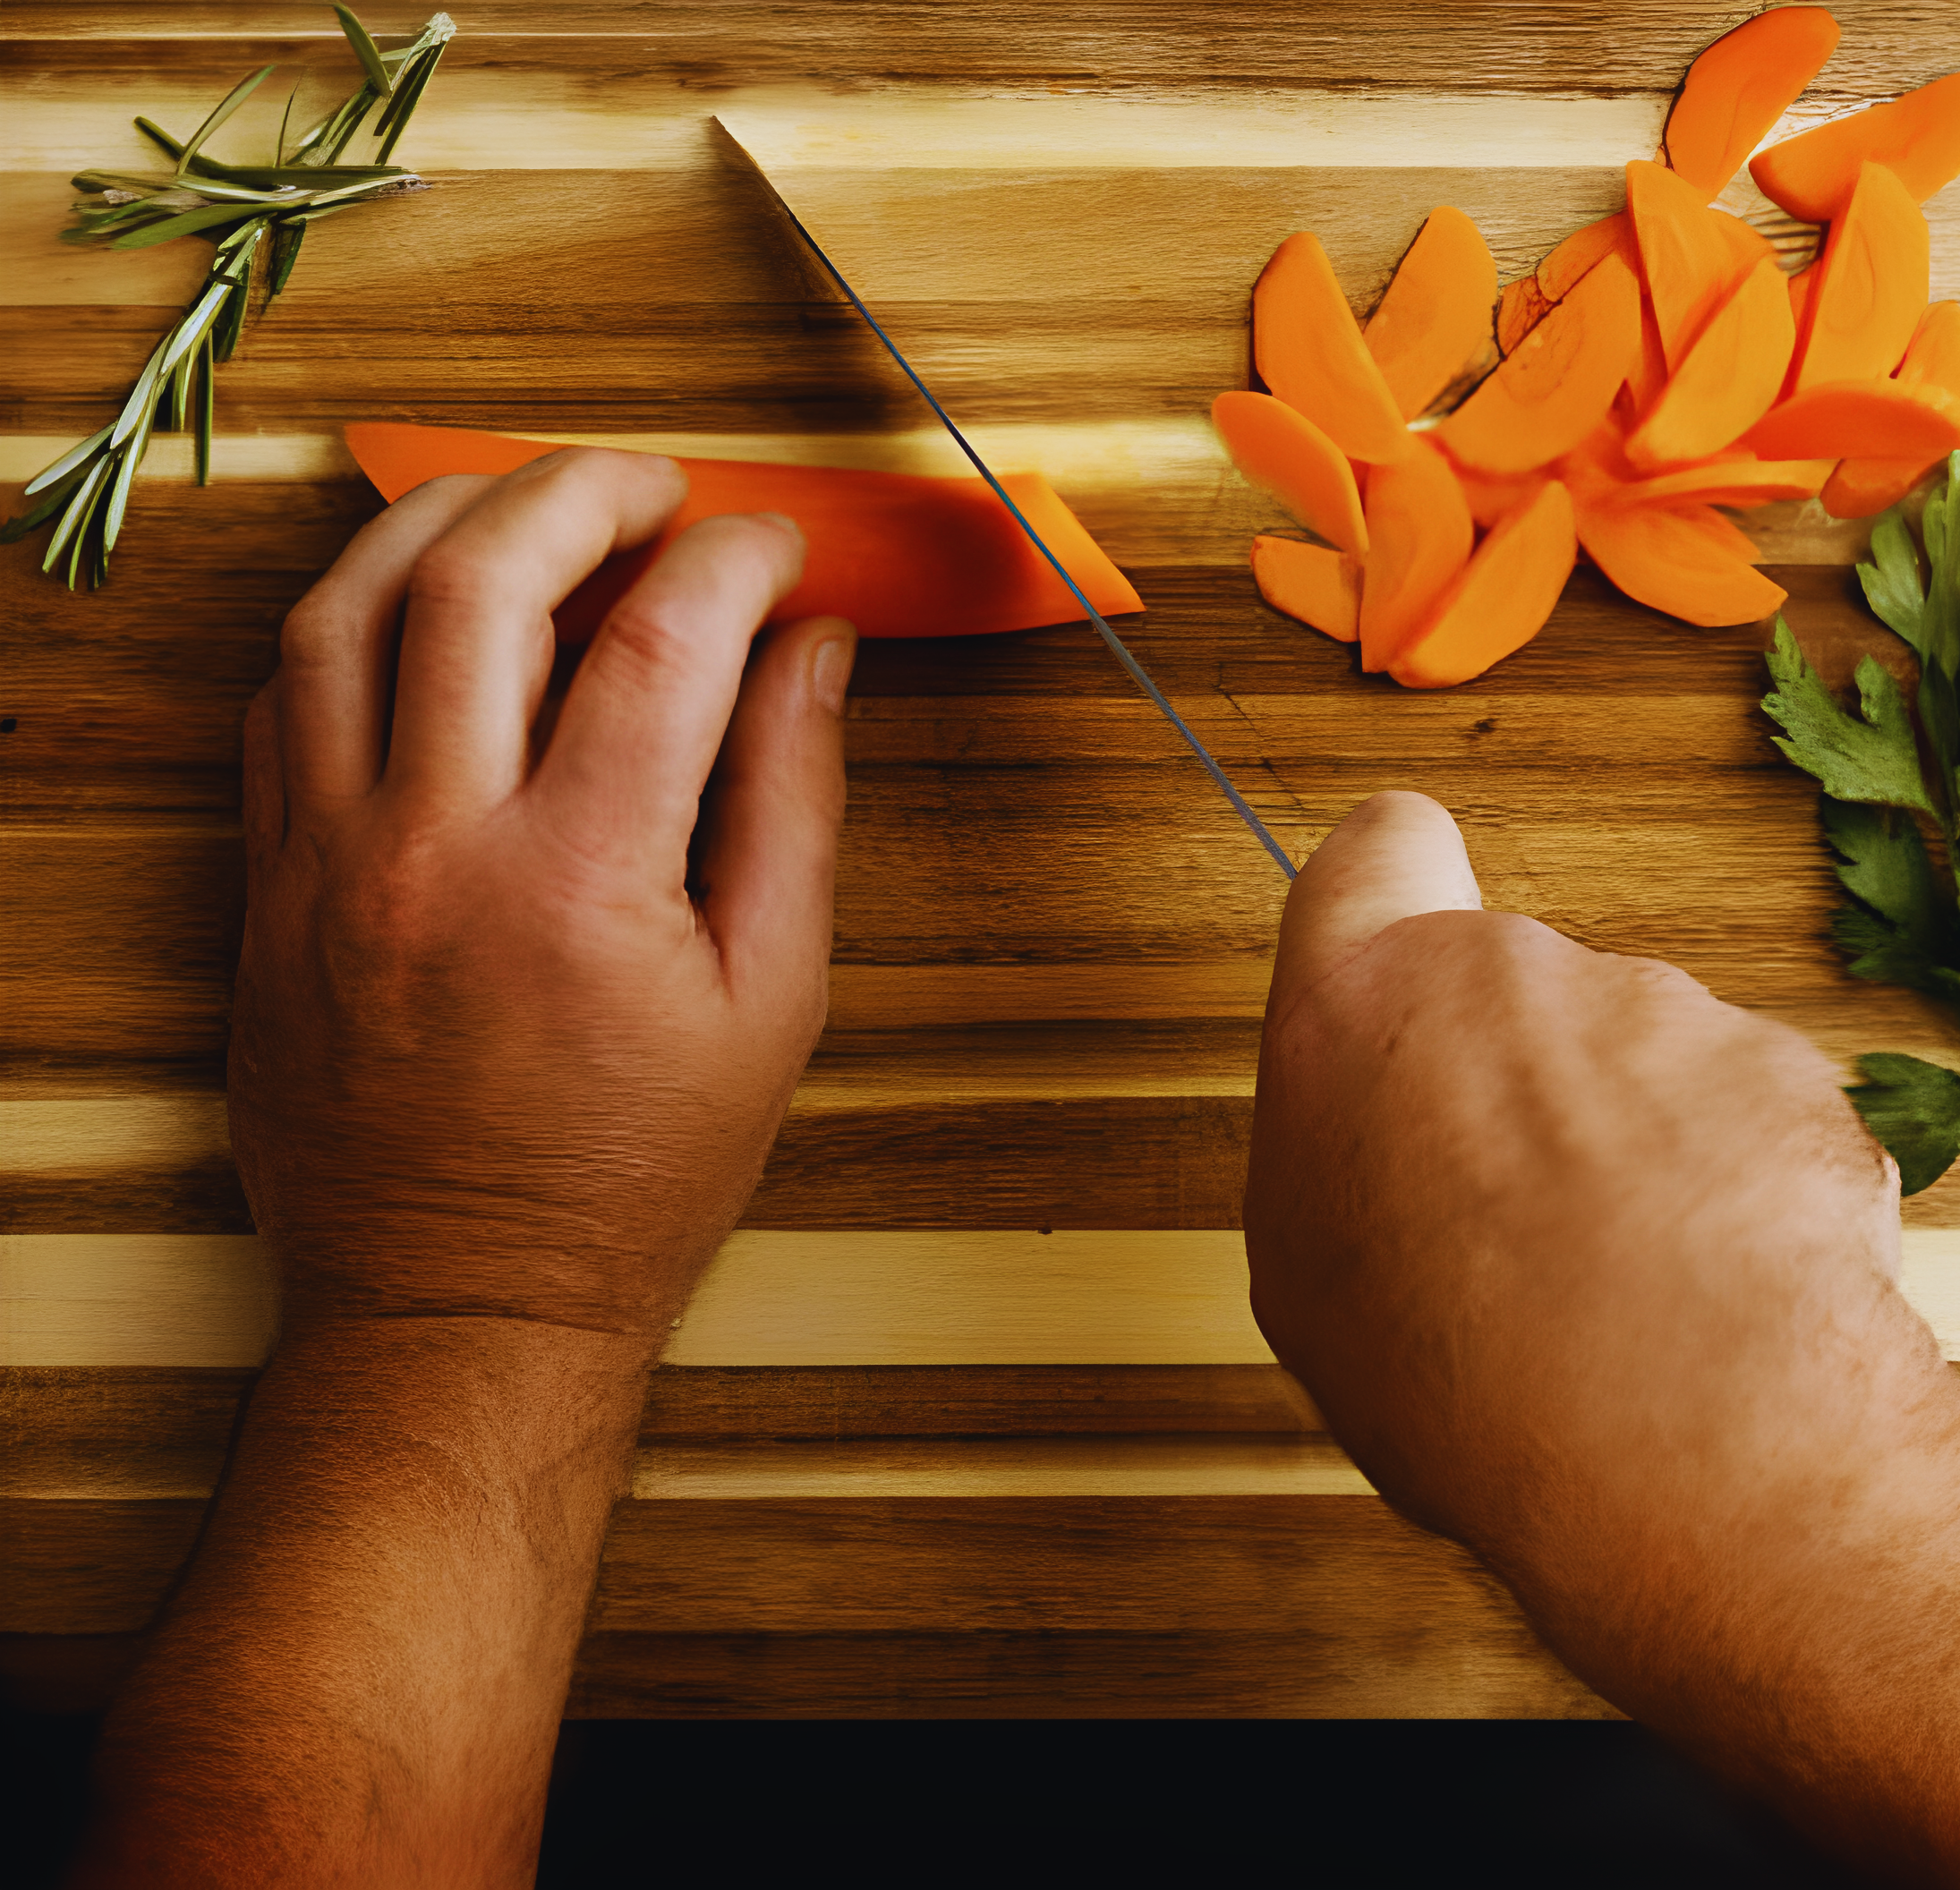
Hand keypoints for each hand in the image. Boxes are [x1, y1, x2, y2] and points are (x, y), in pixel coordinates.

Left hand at [230, 447, 854, 1336]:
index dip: (735, 558)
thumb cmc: (631, 1178)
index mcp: (584, 883)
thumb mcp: (771, 1002)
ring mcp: (328, 862)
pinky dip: (352, 620)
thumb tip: (812, 655)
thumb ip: (792, 807)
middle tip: (654, 487)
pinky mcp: (269, 888)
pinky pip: (281, 701)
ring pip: (347, 612)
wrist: (459, 1308)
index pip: (664, 640)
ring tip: (524, 506)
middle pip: (482, 580)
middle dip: (583, 491)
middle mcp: (436, 849)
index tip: (774, 548)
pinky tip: (420, 611)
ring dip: (441, 523)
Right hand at [1244, 792, 1940, 1668]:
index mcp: (1358, 1015)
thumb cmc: (1476, 1386)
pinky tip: (1726, 1295)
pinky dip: (1747, 1187)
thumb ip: (1349, 1160)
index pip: (1377, 850)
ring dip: (1646, 1145)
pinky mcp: (1784, 1064)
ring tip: (1640, 1294)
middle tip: (1534, 1227)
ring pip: (1645, 1059)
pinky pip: (1753, 1113)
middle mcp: (1510, 976)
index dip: (1402, 889)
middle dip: (1536, 1080)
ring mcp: (1660, 1011)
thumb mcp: (1321, 1290)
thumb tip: (1394, 1158)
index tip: (1415, 954)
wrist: (1678, 1438)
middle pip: (1518, 988)